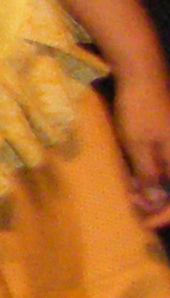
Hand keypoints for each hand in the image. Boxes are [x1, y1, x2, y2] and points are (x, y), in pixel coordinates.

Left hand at [111, 68, 169, 227]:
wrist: (142, 74)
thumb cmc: (139, 109)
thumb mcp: (138, 145)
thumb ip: (149, 175)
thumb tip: (154, 204)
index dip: (165, 215)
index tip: (146, 223)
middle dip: (159, 204)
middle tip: (134, 206)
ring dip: (155, 191)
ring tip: (131, 192)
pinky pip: (168, 166)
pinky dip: (154, 176)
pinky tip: (135, 177)